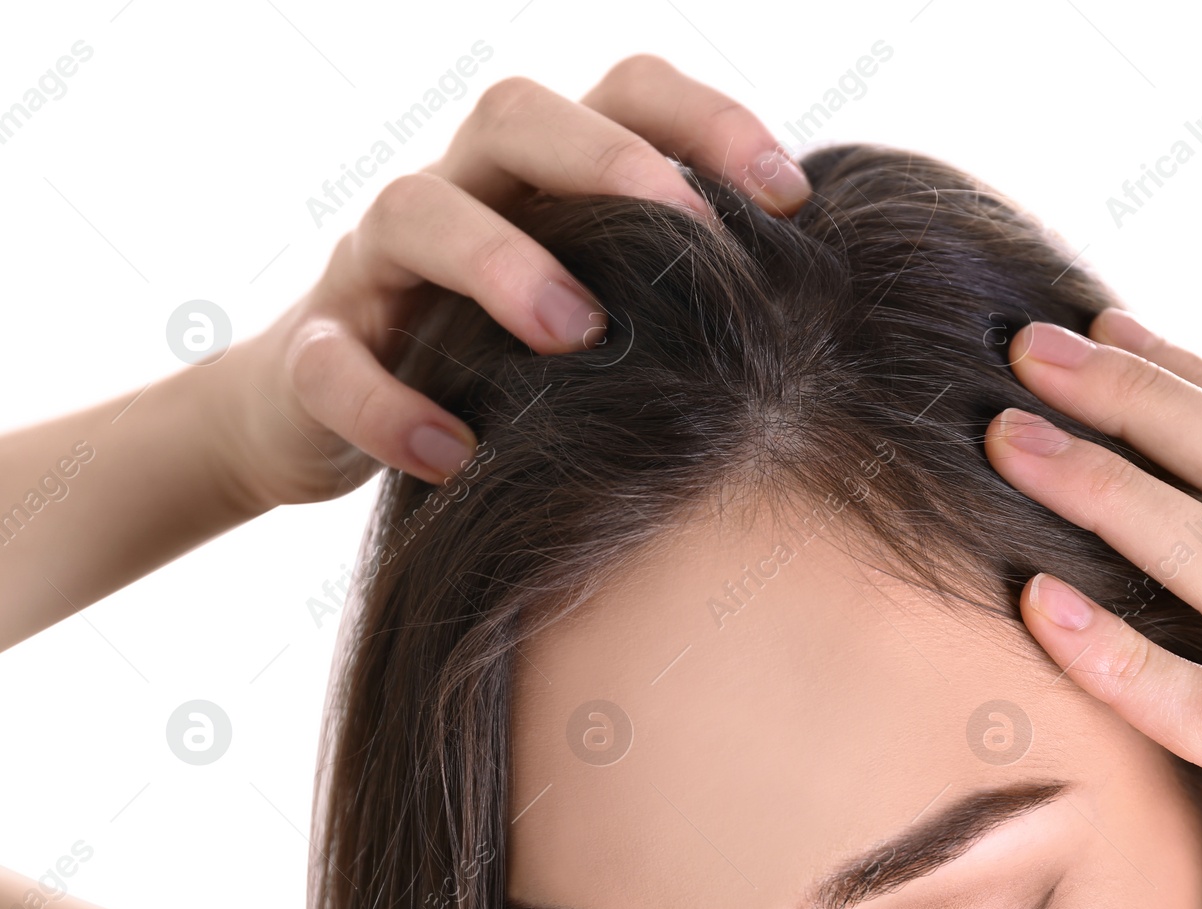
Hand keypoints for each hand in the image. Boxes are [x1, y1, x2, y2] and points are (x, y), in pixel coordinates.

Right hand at [205, 55, 809, 511]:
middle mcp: (458, 193)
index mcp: (538, 175)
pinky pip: (331, 365)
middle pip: (514, 117)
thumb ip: (671, 292)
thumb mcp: (592, 311)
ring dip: (500, 262)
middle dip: (604, 162)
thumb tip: (819, 308)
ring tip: (574, 333)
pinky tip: (455, 453)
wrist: (323, 415)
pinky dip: (390, 403)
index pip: (624, 92)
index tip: (792, 196)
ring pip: (414, 211)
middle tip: (688, 232)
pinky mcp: (313, 354)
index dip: (708, 120)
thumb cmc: (497, 359)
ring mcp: (374, 268)